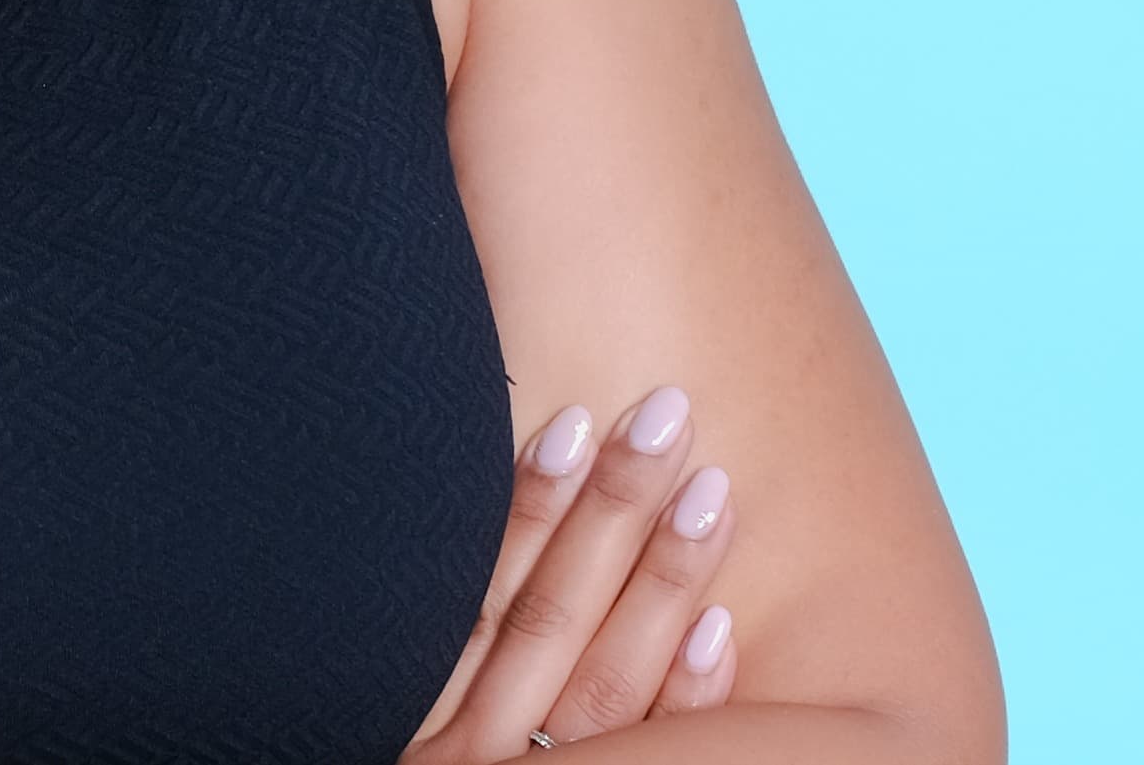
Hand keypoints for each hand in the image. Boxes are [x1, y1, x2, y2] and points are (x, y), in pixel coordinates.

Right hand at [405, 384, 738, 756]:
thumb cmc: (450, 747)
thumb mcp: (418, 703)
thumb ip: (459, 638)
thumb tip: (526, 472)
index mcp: (421, 718)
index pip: (481, 597)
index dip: (528, 507)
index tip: (577, 419)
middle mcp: (470, 760)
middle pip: (547, 622)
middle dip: (610, 513)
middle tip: (668, 414)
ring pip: (606, 684)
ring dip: (663, 581)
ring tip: (714, 489)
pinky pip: (654, 756)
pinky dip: (687, 693)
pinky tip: (724, 626)